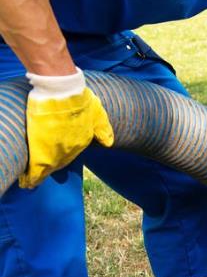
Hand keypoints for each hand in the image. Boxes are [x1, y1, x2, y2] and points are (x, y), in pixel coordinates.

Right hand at [21, 68, 113, 188]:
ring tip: (32, 182)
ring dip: (41, 174)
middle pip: (61, 161)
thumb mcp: (99, 114)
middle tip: (46, 171)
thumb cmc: (81, 100)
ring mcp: (57, 150)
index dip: (64, 155)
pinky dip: (33, 176)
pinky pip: (37, 168)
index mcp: (83, 140)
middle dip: (54, 166)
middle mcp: (71, 149)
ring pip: (49, 166)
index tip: (59, 160)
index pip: (73, 151)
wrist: (63, 94)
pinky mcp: (42, 149)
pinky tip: (28, 182)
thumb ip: (103, 129)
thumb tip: (109, 144)